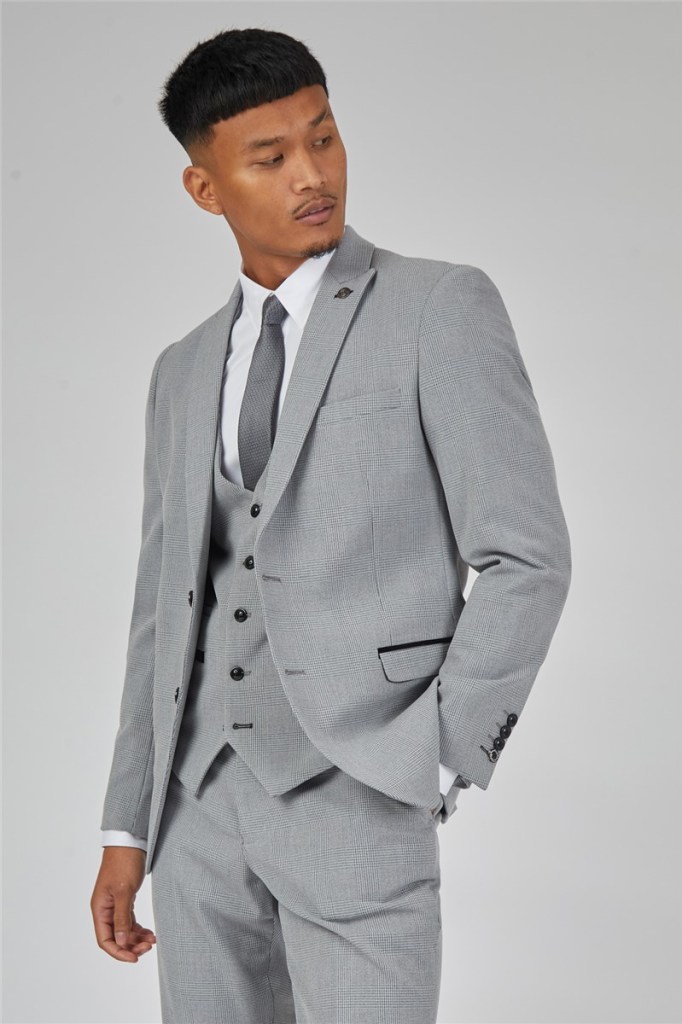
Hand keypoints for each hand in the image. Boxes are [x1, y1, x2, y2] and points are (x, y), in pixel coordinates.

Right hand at [90, 847, 156, 961]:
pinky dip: (139, 928)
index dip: (118, 952)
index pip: (105, 940)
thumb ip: (121, 918)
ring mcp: (115, 905)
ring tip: (152, 940)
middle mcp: (105, 910)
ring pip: (124, 931)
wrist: (130, 842)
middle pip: (115, 938)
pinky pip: (130, 921)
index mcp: (99, 909)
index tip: (134, 958)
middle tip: (148, 947)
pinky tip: (150, 933)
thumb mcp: (124, 891)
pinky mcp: (125, 900)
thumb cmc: (124, 863)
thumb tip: (120, 942)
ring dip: (136, 938)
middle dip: (130, 946)